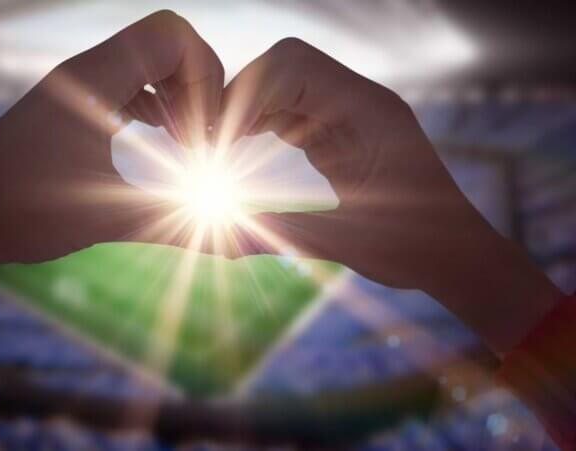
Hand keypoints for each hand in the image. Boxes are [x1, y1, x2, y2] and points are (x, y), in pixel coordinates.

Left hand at [0, 10, 224, 330]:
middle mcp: (85, 72)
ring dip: (176, 95)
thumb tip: (239, 247)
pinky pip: (126, 83)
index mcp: (95, 82)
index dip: (206, 77)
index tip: (204, 133)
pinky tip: (160, 140)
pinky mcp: (69, 105)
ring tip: (185, 144)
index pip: (172, 36)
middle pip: (166, 41)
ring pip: (146, 61)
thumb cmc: (23, 214)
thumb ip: (179, 221)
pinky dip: (153, 103)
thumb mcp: (111, 218)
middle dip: (198, 85)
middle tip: (199, 140)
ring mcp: (75, 86)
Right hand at [218, 38, 562, 353]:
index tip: (217, 142)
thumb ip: (274, 232)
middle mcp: (358, 100)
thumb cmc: (413, 250)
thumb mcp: (340, 242)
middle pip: (283, 65)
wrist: (452, 253)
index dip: (244, 96)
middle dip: (238, 98)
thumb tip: (208, 236)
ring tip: (216, 149)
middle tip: (209, 144)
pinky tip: (238, 150)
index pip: (291, 68)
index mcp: (368, 112)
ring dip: (245, 110)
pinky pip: (290, 109)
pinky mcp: (339, 130)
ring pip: (282, 84)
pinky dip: (258, 124)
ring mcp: (348, 112)